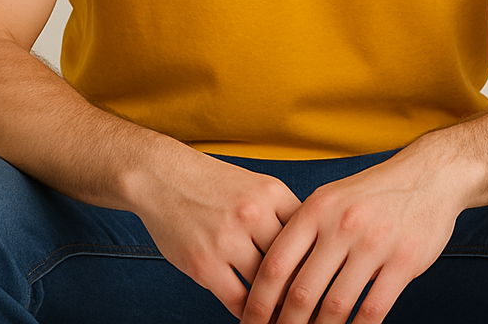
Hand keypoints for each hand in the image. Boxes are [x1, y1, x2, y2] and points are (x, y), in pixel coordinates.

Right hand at [133, 150, 303, 317]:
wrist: (161, 176)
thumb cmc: (211, 184)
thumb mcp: (256, 186)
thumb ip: (283, 214)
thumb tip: (313, 251)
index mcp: (273, 193)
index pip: (310, 235)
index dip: (320, 262)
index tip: (326, 281)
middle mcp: (254, 214)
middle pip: (293, 263)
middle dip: (303, 288)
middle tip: (310, 306)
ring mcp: (228, 239)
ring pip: (267, 286)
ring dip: (277, 305)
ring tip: (285, 316)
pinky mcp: (204, 263)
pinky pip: (238, 300)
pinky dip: (249, 312)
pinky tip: (254, 314)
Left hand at [239, 148, 468, 323]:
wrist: (429, 175)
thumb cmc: (373, 193)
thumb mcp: (331, 199)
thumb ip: (304, 233)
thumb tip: (273, 279)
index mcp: (317, 209)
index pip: (276, 264)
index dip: (259, 301)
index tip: (251, 321)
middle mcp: (342, 225)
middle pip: (301, 291)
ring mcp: (374, 243)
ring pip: (335, 306)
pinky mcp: (403, 261)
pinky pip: (373, 309)